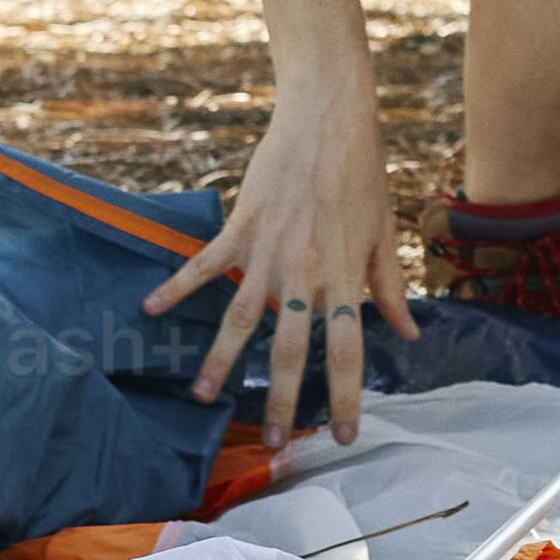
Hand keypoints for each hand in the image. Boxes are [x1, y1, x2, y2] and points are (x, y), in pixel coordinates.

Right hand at [148, 62, 426, 456]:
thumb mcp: (383, 233)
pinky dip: (176, 286)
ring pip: (240, 318)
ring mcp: (268, 250)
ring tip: (201, 396)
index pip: (349, 351)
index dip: (348, 397)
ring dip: (220, 361)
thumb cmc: (361, 174)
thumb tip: (409, 336)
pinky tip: (150, 308)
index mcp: (344, 277)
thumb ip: (390, 288)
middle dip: (284, 399)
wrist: (329, 117)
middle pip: (292, 348)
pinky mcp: (240, 226)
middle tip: (275, 441)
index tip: (345, 436)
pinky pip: (204, 264)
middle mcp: (305, 272)